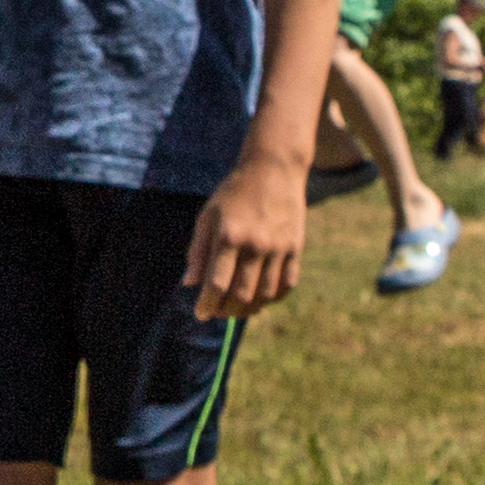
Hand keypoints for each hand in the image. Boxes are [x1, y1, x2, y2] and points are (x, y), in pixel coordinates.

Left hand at [186, 149, 309, 321]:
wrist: (274, 169)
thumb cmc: (234, 193)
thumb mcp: (208, 215)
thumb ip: (198, 250)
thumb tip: (189, 283)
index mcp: (229, 236)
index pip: (217, 283)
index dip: (207, 304)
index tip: (200, 314)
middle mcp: (255, 245)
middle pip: (241, 294)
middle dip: (226, 310)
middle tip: (217, 312)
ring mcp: (278, 248)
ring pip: (264, 294)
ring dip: (249, 309)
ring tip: (236, 309)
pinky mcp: (295, 248)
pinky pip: (286, 284)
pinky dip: (272, 298)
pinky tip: (260, 299)